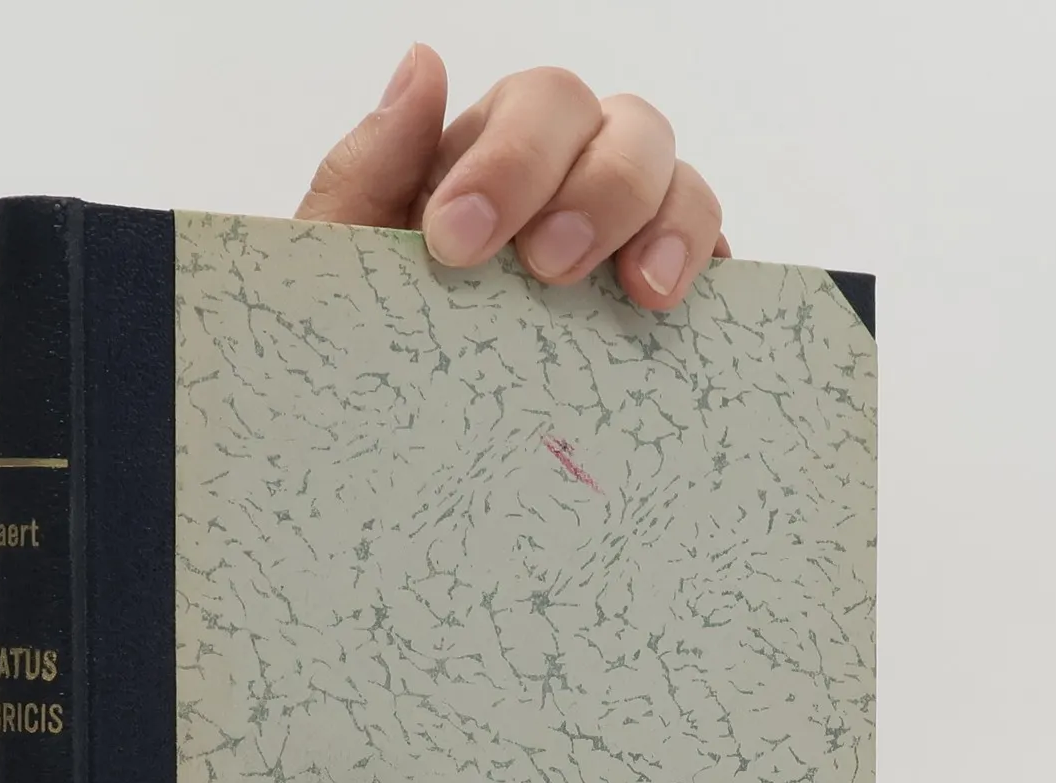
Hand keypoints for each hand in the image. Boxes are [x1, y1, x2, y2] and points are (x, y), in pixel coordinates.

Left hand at [295, 45, 728, 311]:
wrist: (395, 448)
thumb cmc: (372, 344)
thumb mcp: (347, 264)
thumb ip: (368, 168)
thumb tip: (423, 62)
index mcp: (490, 154)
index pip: (534, 108)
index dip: (510, 163)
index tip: (458, 241)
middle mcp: (568, 175)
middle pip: (621, 127)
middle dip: (593, 192)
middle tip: (549, 271)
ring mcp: (622, 232)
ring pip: (677, 178)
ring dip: (666, 223)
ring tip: (642, 292)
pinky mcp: (658, 291)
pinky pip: (708, 252)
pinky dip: (705, 264)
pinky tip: (680, 306)